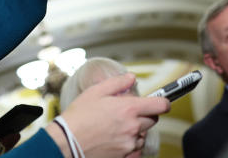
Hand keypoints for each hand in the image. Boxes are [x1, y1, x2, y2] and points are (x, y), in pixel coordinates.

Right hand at [51, 73, 169, 157]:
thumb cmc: (77, 118)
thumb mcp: (96, 92)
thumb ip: (118, 83)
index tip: (160, 102)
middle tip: (128, 113)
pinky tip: (117, 141)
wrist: (64, 143)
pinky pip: (136, 151)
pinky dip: (131, 146)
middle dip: (145, 115)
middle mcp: (132, 127)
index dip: (163, 102)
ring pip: (143, 135)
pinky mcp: (122, 157)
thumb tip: (131, 78)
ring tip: (117, 128)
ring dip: (136, 131)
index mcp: (129, 109)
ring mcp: (128, 144)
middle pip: (153, 120)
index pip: (161, 105)